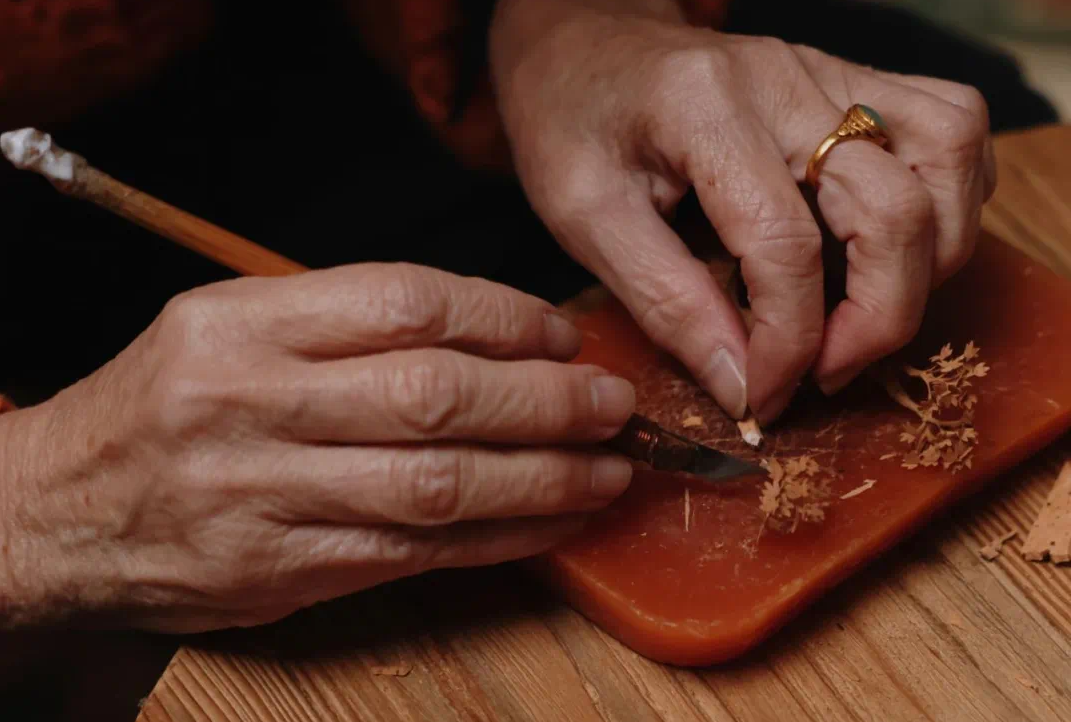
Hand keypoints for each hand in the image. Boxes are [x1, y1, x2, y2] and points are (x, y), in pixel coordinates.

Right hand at [1, 264, 634, 631]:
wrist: (61, 513)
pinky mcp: (279, 570)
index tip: (559, 334)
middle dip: (544, 401)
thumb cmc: (162, 408)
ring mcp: (265, 493)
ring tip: (606, 468)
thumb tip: (487, 333)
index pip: (402, 302)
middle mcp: (252, 402)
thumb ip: (341, 321)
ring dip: (540, 478)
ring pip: (435, 483)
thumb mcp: (227, 327)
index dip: (502, 318)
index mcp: (242, 323)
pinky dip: (497, 539)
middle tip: (611, 401)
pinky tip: (551, 523)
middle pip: (433, 394)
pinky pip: (413, 553)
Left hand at [490, 0, 993, 423]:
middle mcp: (783, 79)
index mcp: (703, 111)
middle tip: (825, 373)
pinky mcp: (849, 77)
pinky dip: (948, 199)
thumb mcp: (584, 220)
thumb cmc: (570, 126)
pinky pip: (949, 126)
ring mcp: (827, 70)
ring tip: (867, 316)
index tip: (760, 399)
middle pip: (893, 206)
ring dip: (929, 259)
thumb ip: (666, 303)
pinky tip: (896, 248)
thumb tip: (743, 386)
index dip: (788, 344)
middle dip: (878, 318)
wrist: (582, 46)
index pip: (785, 246)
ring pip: (946, 157)